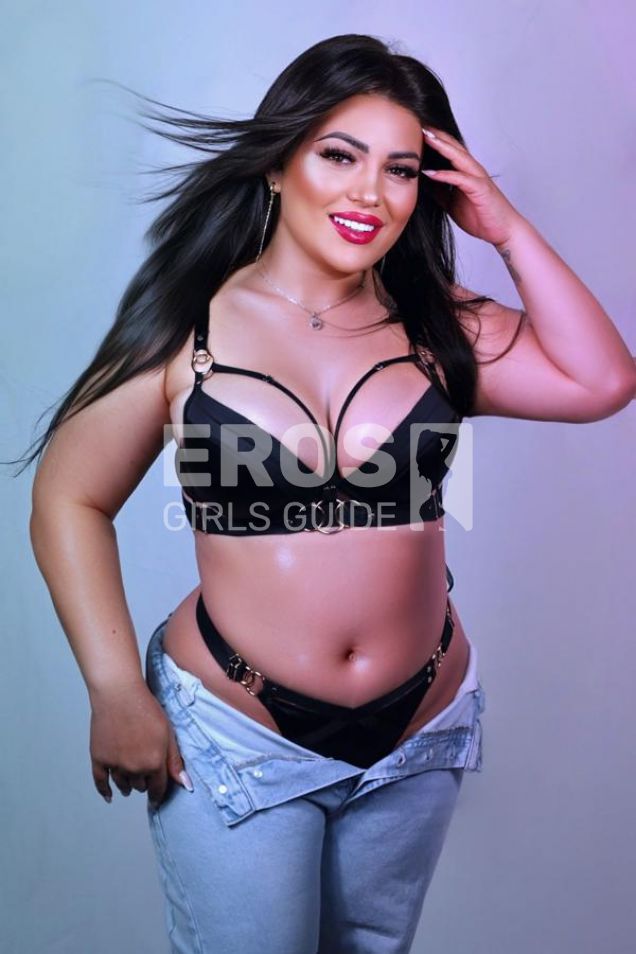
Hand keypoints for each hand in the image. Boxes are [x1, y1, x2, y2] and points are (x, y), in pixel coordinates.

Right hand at [89, 681, 193, 808]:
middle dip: (144, 783)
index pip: (158, 788)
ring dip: (127, 786)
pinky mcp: (99, 759)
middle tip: (144, 777)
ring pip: (122, 785)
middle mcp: (134, 768)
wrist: (119, 694)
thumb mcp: (168, 733)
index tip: (157, 797)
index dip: (159, 793)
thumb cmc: (145, 709)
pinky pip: (100, 782)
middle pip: (140, 786)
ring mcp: (115, 765)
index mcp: (154, 763)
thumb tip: (185, 784)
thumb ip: (174, 761)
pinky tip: (109, 795)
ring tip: (129, 786)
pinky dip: (104, 791)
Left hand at [421, 126, 524, 245]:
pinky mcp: (480, 188)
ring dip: (442, 146)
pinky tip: (431, 172)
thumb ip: (441, 193)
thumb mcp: (453, 204)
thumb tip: (426, 185)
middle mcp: (472, 170)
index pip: (449, 150)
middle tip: (420, 123)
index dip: (435, 140)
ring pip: (458, 157)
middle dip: (437, 135)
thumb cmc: (482, 216)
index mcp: (466, 172)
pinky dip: (445, 175)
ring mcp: (477, 178)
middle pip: (453, 147)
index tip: (417, 132)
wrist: (502, 230)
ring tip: (426, 137)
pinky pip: (460, 179)